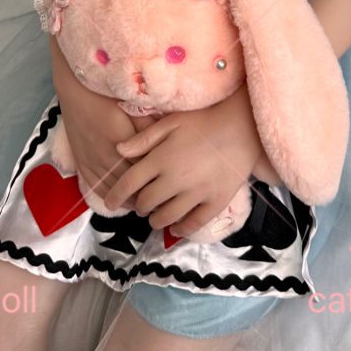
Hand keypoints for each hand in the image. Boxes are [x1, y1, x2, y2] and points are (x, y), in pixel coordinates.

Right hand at [51, 42, 154, 205]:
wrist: (74, 89)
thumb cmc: (105, 94)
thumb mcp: (132, 106)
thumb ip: (150, 125)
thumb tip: (170, 140)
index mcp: (121, 142)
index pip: (143, 171)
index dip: (157, 181)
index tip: (171, 188)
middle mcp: (105, 156)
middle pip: (129, 185)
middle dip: (146, 196)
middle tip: (163, 202)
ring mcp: (91, 161)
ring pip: (112, 190)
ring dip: (129, 200)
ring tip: (146, 206)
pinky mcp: (81, 162)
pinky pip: (95, 188)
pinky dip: (110, 197)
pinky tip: (121, 202)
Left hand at [102, 82, 264, 233]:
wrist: (241, 126)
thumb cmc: (203, 121)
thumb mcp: (171, 122)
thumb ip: (144, 139)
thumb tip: (118, 150)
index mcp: (161, 159)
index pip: (129, 183)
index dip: (116, 195)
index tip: (110, 203)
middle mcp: (175, 180)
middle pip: (146, 202)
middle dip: (139, 206)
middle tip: (140, 205)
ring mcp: (196, 193)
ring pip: (167, 217)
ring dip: (156, 220)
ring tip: (155, 217)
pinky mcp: (215, 202)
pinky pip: (194, 223)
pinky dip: (181, 229)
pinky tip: (176, 228)